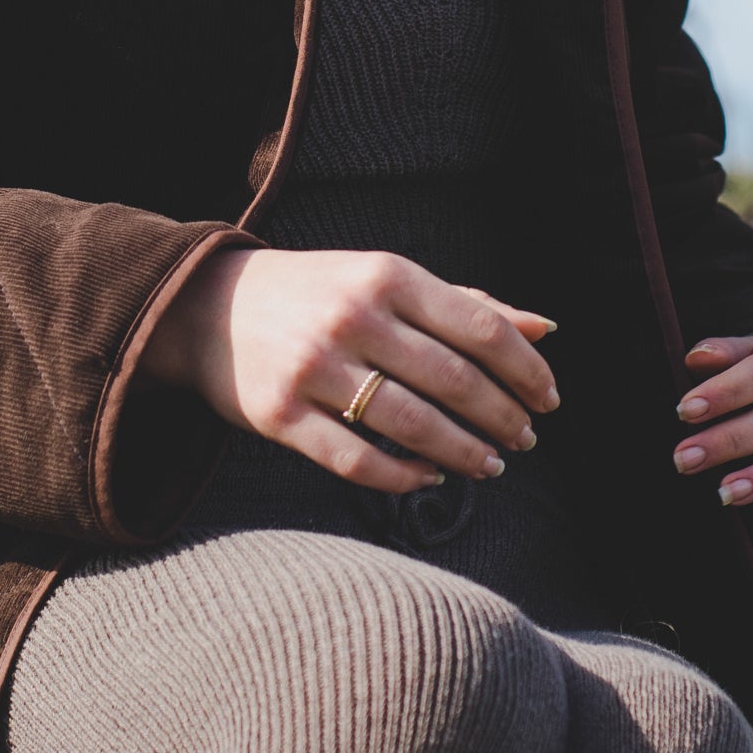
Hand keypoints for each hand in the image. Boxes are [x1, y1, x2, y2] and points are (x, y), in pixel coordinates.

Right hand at [142, 247, 557, 495]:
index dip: (525, 371)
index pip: (480, 329)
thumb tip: (545, 329)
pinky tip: (430, 477)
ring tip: (490, 466)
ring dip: (465, 453)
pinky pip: (357, 460)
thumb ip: (463, 303)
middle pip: (454, 381)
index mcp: (385, 275)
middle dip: (502, 418)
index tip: (549, 400)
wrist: (203, 307)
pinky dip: (404, 476)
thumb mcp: (385, 279)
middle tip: (525, 440)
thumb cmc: (315, 293)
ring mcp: (314, 369)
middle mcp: (352, 318)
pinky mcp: (281, 416)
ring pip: (414, 426)